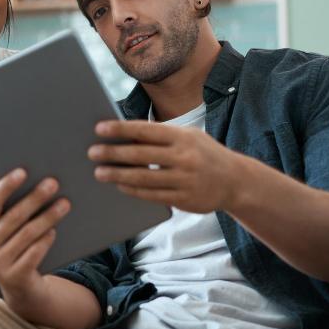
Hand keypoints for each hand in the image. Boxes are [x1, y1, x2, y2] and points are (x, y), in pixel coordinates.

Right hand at [0, 168, 70, 310]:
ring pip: (27, 234)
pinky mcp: (15, 277)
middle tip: (53, 183)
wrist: (20, 286)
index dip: (5, 186)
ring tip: (64, 204)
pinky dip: (45, 240)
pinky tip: (55, 230)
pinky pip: (34, 253)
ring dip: (47, 217)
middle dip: (34, 198)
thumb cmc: (11, 246)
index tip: (22, 171)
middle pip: (13, 217)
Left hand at [89, 119, 260, 213]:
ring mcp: (185, 180)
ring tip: (99, 172)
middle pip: (141, 155)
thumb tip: (125, 135)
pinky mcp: (184, 200)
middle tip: (92, 152)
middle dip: (113, 153)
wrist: (236, 181)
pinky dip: (133, 190)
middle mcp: (184, 157)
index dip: (121, 129)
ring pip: (144, 178)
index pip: (146, 130)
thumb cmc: (204, 154)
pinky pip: (152, 195)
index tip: (100, 129)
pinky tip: (119, 185)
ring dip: (118, 174)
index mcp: (183, 137)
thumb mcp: (189, 138)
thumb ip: (161, 136)